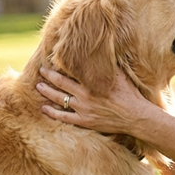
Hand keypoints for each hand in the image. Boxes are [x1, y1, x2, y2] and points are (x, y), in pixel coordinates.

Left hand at [37, 67, 153, 135]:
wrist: (136, 116)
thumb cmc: (130, 94)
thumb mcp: (119, 75)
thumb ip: (107, 65)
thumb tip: (100, 52)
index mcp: (91, 82)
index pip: (70, 71)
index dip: (59, 65)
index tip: (52, 60)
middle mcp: (84, 95)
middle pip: (60, 83)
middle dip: (49, 76)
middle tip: (41, 71)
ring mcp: (83, 109)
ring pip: (59, 99)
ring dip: (47, 92)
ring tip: (38, 87)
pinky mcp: (85, 121)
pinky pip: (64, 117)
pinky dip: (53, 113)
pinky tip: (44, 108)